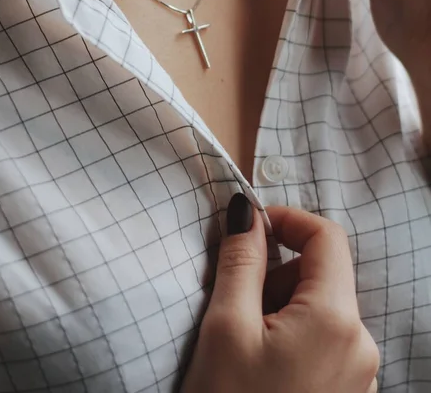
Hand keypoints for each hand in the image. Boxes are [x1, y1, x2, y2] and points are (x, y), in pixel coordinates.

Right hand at [181, 194, 378, 392]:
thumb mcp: (226, 326)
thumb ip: (241, 259)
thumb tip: (246, 212)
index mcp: (335, 320)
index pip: (327, 237)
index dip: (287, 220)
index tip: (251, 226)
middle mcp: (360, 343)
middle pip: (320, 274)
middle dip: (276, 272)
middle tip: (234, 298)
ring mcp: (358, 372)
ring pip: (319, 307)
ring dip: (279, 304)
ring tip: (242, 339)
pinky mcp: (347, 391)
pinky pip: (323, 338)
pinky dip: (290, 332)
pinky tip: (259, 361)